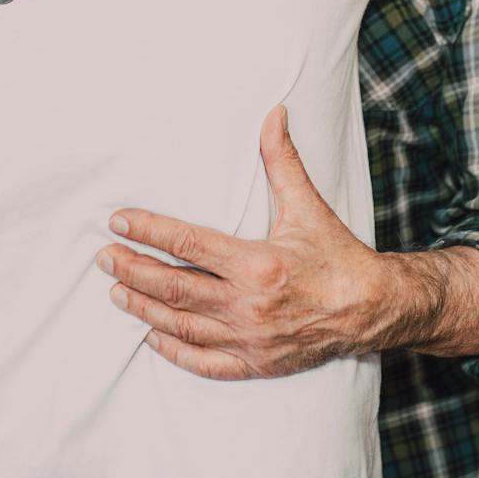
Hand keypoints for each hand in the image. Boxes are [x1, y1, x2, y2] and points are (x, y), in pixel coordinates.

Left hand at [97, 105, 397, 380]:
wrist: (373, 309)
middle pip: (174, 287)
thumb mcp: (307, 206)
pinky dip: (174, 350)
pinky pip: (204, 362)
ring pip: (181, 324)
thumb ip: (281, 161)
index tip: (119, 220)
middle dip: (133, 270)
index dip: (149, 231)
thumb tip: (273, 113)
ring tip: (116, 291)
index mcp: (257, 264)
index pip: (187, 244)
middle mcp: (248, 304)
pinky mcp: (256, 364)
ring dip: (143, 307)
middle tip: (105, 257)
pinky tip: (151, 336)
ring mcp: (250, 339)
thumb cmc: (337, 256)